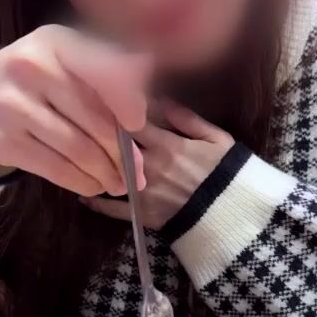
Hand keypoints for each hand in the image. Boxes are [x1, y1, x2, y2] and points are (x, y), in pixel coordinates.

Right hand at [0, 25, 148, 196]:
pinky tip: (93, 186)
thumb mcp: (62, 56)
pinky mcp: (5, 142)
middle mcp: (33, 69)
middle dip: (121, 151)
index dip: (126, 101)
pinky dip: (81, 182)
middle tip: (137, 171)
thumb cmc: (31, 78)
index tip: (138, 125)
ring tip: (119, 183)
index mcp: (55, 42)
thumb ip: (103, 64)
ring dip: (106, 172)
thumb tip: (146, 69)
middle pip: (93, 118)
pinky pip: (55, 168)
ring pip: (77, 148)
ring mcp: (15, 107)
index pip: (102, 72)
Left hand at [81, 100, 233, 228]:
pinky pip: (112, 209)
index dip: (119, 112)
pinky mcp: (141, 214)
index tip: (109, 105)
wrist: (232, 217)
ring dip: (99, 166)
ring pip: (110, 174)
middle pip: (117, 146)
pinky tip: (83, 196)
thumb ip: (189, 119)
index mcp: (168, 145)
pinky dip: (96, 204)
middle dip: (103, 136)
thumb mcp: (218, 140)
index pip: (133, 122)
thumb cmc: (228, 175)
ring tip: (86, 157)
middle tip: (90, 128)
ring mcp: (143, 191)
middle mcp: (149, 166)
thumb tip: (164, 100)